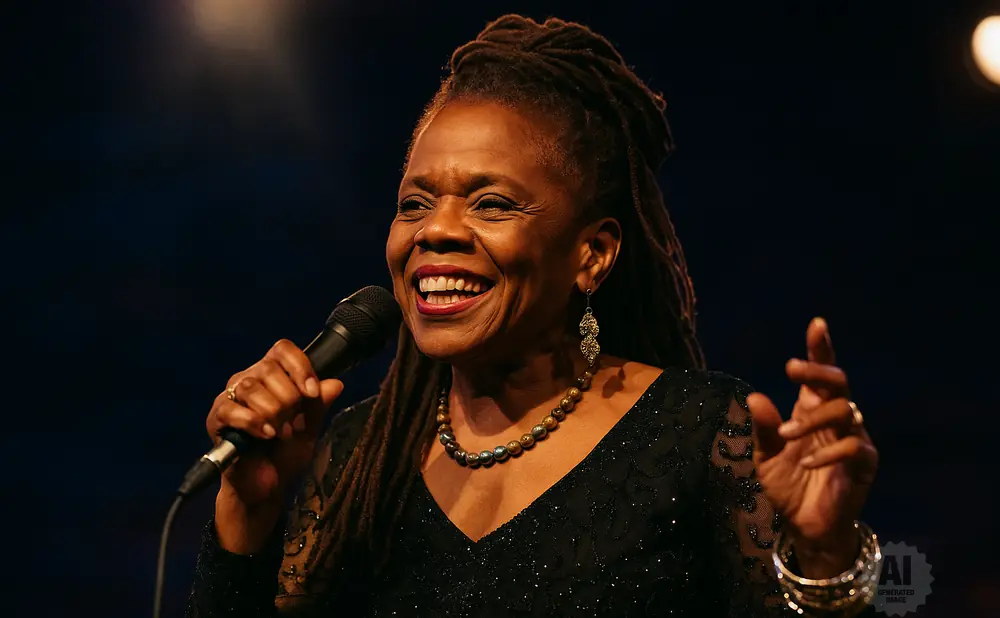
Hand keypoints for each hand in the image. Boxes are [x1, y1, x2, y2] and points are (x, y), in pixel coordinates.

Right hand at [206, 339, 342, 551]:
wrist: (266, 486)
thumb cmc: (286, 453)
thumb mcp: (310, 428)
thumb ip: (319, 405)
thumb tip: (336, 383)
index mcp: (272, 375)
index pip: (282, 350)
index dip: (300, 367)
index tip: (312, 393)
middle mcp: (248, 379)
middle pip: (268, 368)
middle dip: (288, 398)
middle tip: (291, 422)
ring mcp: (230, 397)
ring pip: (250, 387)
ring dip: (272, 412)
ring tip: (280, 433)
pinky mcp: (216, 418)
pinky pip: (232, 409)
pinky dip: (253, 423)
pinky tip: (266, 435)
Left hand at [746, 318, 877, 573]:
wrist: (804, 526)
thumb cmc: (786, 485)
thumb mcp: (765, 456)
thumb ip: (762, 428)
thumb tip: (754, 397)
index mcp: (811, 410)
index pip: (820, 375)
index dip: (821, 349)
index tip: (817, 324)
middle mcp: (835, 419)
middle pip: (838, 382)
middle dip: (818, 370)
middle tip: (791, 367)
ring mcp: (853, 438)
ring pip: (845, 411)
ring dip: (812, 419)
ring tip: (785, 436)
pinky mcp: (864, 465)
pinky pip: (854, 447)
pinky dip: (829, 451)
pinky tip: (807, 463)